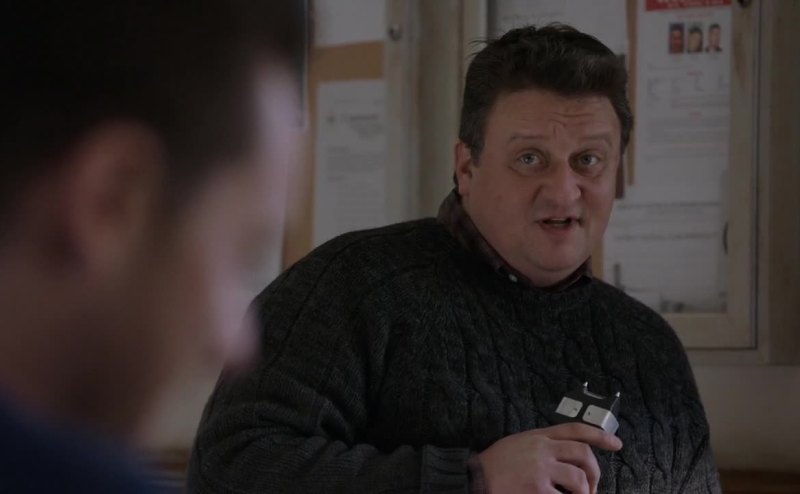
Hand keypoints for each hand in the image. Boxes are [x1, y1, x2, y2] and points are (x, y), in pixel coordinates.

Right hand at [477, 423, 621, 493]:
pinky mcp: (537, 490)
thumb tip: (566, 457)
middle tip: (592, 487)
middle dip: (595, 472)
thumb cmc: (494, 465)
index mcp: (538, 436)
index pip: (575, 429)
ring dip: (584, 493)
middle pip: (583, 454)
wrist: (473, 479)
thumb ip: (541, 445)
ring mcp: (540, 470)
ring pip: (579, 479)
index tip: (617, 444)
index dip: (600, 435)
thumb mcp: (518, 444)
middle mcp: (542, 449)